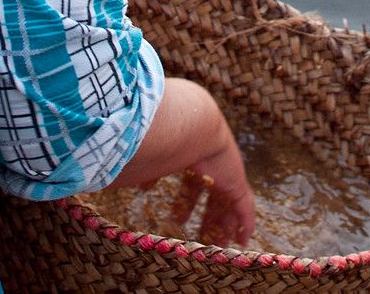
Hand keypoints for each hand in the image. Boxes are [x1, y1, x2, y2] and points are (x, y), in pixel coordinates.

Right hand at [111, 78, 257, 245]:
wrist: (189, 123)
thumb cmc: (161, 136)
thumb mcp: (146, 156)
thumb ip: (139, 169)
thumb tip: (124, 182)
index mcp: (189, 154)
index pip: (189, 179)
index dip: (183, 200)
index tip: (174, 216)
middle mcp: (209, 163)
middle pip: (209, 193)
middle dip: (204, 214)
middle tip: (198, 234)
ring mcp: (225, 171)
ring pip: (227, 203)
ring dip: (222, 224)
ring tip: (219, 245)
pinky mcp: (237, 181)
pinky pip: (244, 206)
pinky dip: (245, 223)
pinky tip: (243, 241)